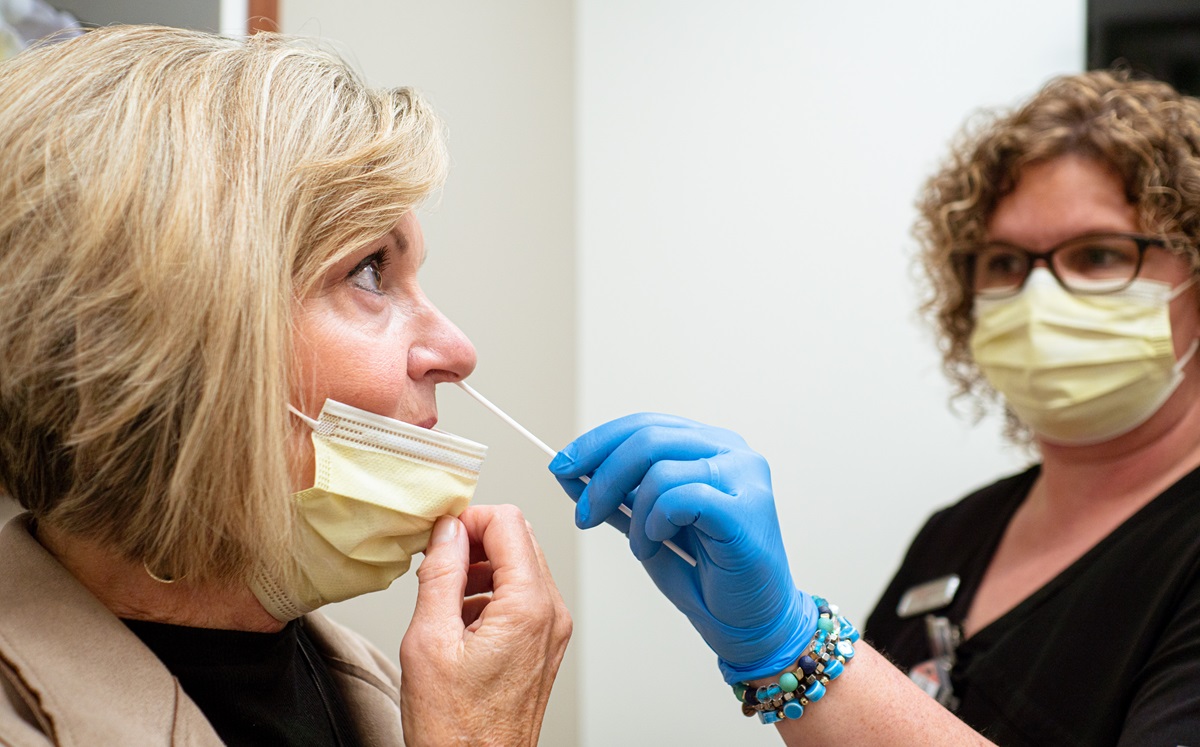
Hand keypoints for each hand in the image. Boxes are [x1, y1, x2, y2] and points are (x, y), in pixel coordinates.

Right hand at [399, 505, 571, 745]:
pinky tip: (459, 618)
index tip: (439, 536)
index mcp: (528, 606)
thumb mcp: (429, 641)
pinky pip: (522, 596)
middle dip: (474, 540)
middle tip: (436, 562)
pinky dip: (491, 592)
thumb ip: (440, 574)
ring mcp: (552, 630)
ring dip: (481, 567)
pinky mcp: (544, 644)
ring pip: (521, 565)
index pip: (508, 522)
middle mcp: (551, 613)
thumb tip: (445, 530)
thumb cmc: (454, 728)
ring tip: (442, 595)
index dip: (468, 519)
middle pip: (519, 539)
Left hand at [549, 413, 815, 682]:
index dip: (598, 442)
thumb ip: (617, 496)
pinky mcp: (746, 508)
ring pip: (660, 467)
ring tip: (641, 545)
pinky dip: (656, 522)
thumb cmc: (706, 575)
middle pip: (648, 437)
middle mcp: (731, 451)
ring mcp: (744, 476)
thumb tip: (571, 471)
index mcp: (709, 446)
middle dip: (602, 475)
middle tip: (584, 514)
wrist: (748, 623)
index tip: (562, 466)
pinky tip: (659, 543)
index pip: (644, 425)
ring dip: (633, 513)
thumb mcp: (646, 526)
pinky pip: (680, 496)